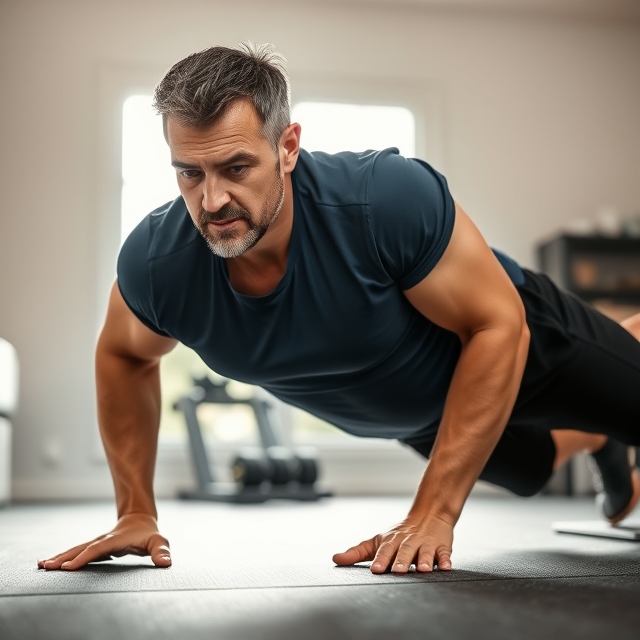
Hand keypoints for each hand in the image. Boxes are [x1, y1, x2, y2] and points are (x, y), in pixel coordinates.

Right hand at [37, 512, 170, 570]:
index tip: (68, 567)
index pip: (98, 549)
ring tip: (41, 565)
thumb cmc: (149, 532)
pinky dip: (63, 558)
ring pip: (76, 549)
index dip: (84, 557)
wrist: (139, 518)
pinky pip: (77, 553)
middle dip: (64, 557)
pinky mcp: (94, 547)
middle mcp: (103, 540)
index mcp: (116, 539)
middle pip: (81, 548)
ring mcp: (97, 542)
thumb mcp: (159, 541)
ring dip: (59, 557)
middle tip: (45, 566)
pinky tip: (50, 565)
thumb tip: (165, 563)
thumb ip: (162, 551)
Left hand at [332, 514, 452, 573]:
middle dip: (401, 560)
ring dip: (423, 560)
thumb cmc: (399, 534)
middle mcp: (408, 542)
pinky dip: (445, 560)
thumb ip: (356, 552)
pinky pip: (444, 553)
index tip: (375, 569)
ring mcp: (425, 544)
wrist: (429, 515)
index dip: (380, 559)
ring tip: (422, 569)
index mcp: (391, 541)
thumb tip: (335, 560)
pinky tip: (445, 567)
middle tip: (398, 570)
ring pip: (424, 552)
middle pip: (404, 551)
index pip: (384, 551)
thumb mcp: (376, 541)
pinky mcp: (442, 547)